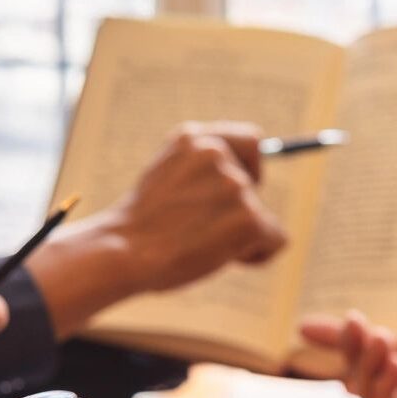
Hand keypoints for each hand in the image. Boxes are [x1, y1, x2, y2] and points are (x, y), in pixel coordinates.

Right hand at [111, 121, 286, 289]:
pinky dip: (255, 255)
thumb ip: (199, 172)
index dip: (247, 168)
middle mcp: (216, 154)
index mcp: (192, 138)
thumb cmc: (139, 228)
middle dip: (235, 211)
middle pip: (254, 184)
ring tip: (199, 245)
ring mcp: (234, 185)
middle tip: (196, 230)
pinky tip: (219, 258)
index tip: (234, 189)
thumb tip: (244, 184)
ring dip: (238, 237)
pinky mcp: (248, 218)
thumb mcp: (165, 179)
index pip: (251, 141)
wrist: (122, 252)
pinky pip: (275, 240)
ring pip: (261, 217)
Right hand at [300, 263, 396, 397]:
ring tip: (379, 336)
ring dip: (364, 363)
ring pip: (367, 389)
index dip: (339, 336)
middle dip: (347, 345)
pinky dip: (383, 387)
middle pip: (359, 367)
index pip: (370, 345)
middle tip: (352, 323)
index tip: (306, 325)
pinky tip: (394, 363)